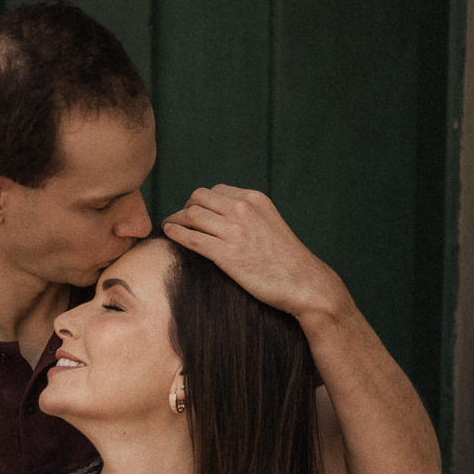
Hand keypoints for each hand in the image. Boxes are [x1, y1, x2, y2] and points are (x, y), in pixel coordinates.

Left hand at [163, 185, 345, 320]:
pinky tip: (169, 234)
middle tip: (179, 220)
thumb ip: (250, 216)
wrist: (304, 283)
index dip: (199, 201)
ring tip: (170, 226)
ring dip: (175, 219)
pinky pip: (191, 238)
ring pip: (191, 215)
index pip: (215, 191)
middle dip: (184, 207)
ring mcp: (235, 232)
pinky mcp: (227, 255)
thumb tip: (225, 217)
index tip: (193, 212)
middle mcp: (244, 210)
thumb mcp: (270, 224)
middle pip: (198, 198)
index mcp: (255, 200)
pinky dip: (175, 233)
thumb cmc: (287, 260)